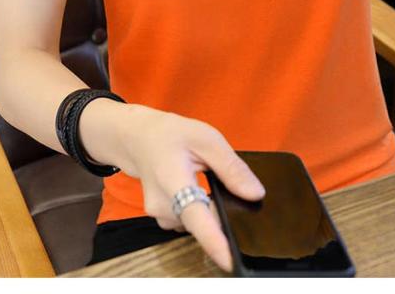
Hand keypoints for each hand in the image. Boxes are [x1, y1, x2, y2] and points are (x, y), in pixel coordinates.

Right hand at [115, 105, 265, 272]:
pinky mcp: (164, 220)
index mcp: (173, 181)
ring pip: (199, 222)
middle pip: (204, 222)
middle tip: (220, 178)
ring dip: (210, 208)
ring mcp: (161, 216)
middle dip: (222, 210)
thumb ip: (232, 168)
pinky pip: (191, 220)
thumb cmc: (171, 135)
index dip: (213, 241)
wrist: (139, 139)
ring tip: (204, 176)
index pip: (195, 216)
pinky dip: (200, 209)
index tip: (230, 259)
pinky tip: (197, 187)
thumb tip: (256, 194)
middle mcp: (163, 206)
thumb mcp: (207, 139)